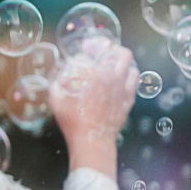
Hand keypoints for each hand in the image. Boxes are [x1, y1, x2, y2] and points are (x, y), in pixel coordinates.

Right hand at [51, 41, 136, 156]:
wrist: (92, 141)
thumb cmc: (73, 121)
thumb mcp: (56, 98)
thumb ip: (57, 81)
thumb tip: (62, 73)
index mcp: (90, 74)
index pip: (85, 55)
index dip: (79, 56)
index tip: (77, 61)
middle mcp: (109, 77)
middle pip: (115, 50)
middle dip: (105, 48)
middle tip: (98, 52)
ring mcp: (122, 88)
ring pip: (129, 62)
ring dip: (120, 60)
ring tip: (111, 63)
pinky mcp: (128, 99)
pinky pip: (134, 78)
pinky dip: (128, 74)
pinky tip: (120, 78)